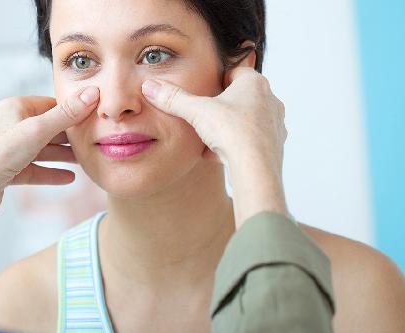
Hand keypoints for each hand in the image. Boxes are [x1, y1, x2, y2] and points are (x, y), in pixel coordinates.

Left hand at [0, 86, 99, 245]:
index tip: (93, 117)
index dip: (72, 111)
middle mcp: (10, 126)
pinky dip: (51, 172)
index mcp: (14, 108)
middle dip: (69, 135)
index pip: (50, 104)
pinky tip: (69, 177)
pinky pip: (35, 169)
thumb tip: (92, 93)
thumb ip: (65, 114)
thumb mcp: (37, 130)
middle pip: (47, 127)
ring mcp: (8, 149)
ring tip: (84, 160)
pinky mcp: (7, 171)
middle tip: (92, 140)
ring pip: (42, 149)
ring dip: (63, 155)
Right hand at [141, 68, 287, 227]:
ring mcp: (274, 124)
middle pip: (239, 97)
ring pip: (245, 120)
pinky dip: (235, 146)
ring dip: (227, 128)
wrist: (255, 169)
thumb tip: (150, 86)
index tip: (202, 93)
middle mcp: (270, 100)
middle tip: (202, 116)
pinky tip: (218, 156)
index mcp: (255, 83)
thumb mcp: (196, 112)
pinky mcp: (274, 146)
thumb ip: (173, 98)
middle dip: (220, 106)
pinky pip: (250, 141)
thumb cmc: (233, 133)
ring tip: (208, 139)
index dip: (215, 81)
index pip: (233, 72)